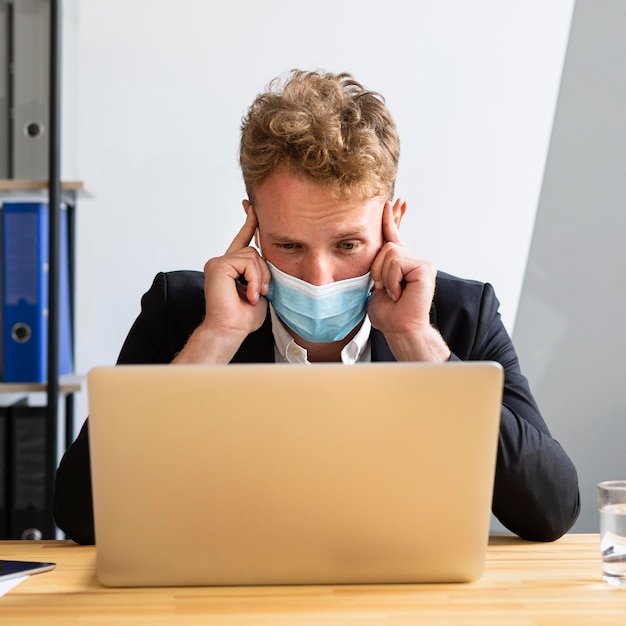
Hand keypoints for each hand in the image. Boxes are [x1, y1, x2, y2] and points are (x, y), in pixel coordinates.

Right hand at [173, 208, 269, 363]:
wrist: (230, 329)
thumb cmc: (244, 316)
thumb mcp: (260, 289)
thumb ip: (263, 272)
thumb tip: (272, 259)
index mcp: (232, 266)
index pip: (243, 239)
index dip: (250, 222)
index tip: (251, 204)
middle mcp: (223, 261)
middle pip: (254, 251)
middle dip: (264, 273)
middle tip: (262, 293)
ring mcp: (218, 262)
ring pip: (252, 256)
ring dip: (260, 279)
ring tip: (254, 295)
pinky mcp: (217, 265)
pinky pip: (246, 263)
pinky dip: (253, 280)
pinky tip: (249, 294)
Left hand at [368, 201, 450, 361]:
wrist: (399, 328)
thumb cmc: (387, 313)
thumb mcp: (376, 282)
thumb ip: (378, 264)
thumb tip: (376, 246)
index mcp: (401, 263)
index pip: (394, 236)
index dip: (392, 219)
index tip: (392, 202)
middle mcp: (414, 260)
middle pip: (386, 245)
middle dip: (377, 269)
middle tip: (383, 289)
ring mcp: (422, 264)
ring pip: (390, 252)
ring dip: (384, 276)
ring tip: (392, 293)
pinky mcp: (425, 268)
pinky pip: (397, 261)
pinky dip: (391, 279)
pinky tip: (398, 292)